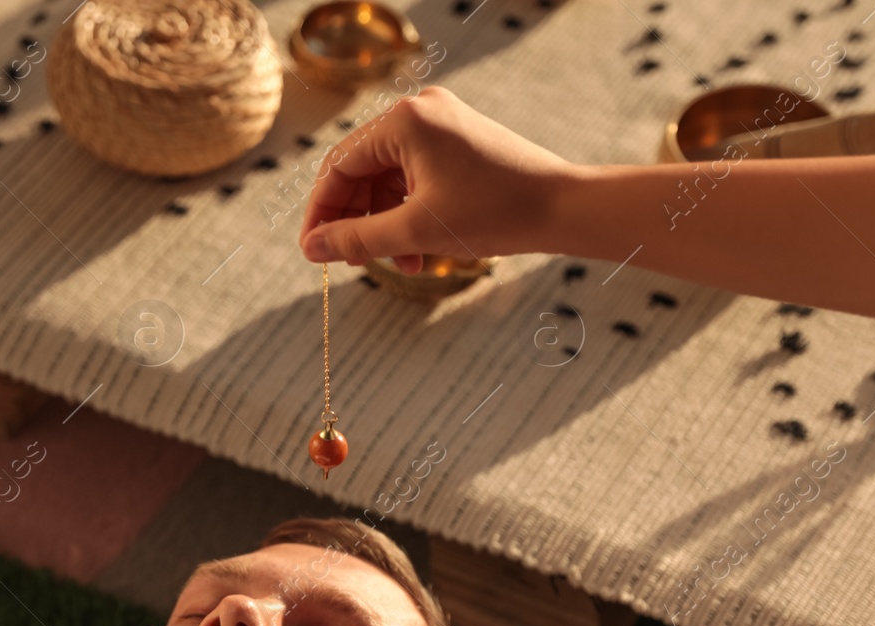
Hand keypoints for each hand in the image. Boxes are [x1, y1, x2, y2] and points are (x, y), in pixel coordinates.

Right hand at [297, 86, 576, 272]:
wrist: (564, 208)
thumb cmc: (496, 214)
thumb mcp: (416, 231)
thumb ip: (357, 239)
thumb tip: (311, 248)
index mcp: (404, 121)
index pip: (339, 166)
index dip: (321, 212)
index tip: (313, 252)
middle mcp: (419, 112)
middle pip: (362, 171)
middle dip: (357, 220)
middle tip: (353, 261)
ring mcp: (441, 125)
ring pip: (389, 179)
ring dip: (385, 224)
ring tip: (398, 264)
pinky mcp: (458, 142)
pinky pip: (415, 178)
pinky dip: (409, 214)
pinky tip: (418, 251)